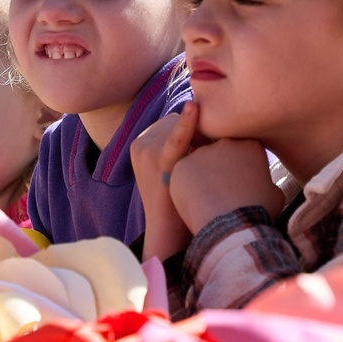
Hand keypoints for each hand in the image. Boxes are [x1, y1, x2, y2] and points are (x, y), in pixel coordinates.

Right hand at [130, 108, 199, 263]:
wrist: (169, 233)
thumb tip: (202, 117)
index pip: (173, 124)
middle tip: (203, 166)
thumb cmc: (178, 199)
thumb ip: (179, 144)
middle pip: (178, 123)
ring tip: (203, 171)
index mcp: (139, 143)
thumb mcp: (171, 167)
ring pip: (185, 128)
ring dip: (200, 141)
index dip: (193, 134)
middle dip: (195, 138)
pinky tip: (193, 108)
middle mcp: (140, 144)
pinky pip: (177, 137)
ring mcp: (147, 151)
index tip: (202, 156)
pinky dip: (186, 124)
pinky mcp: (159, 161)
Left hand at [167, 136, 282, 236]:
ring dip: (201, 178)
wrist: (233, 225)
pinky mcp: (181, 165)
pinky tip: (193, 203)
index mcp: (250, 145)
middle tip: (222, 194)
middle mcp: (225, 142)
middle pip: (219, 154)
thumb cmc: (258, 212)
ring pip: (200, 164)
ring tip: (207, 202)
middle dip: (219, 170)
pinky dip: (185, 187)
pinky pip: (182, 175)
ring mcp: (201, 153)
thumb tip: (264, 186)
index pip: (242, 151)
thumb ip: (267, 183)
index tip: (240, 185)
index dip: (241, 168)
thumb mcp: (275, 194)